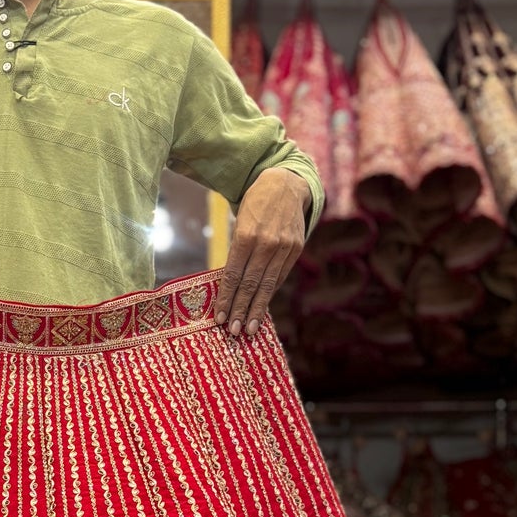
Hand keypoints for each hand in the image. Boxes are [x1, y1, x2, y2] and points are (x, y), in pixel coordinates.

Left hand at [214, 168, 310, 336]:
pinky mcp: (297, 249)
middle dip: (240, 309)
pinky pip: (281, 276)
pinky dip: (270, 293)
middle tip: (233, 331)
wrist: (286, 184)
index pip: (234, 274)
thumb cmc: (255, 204)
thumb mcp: (240, 223)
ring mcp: (285, 247)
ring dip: (257, 309)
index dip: (226, 297)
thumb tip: (229, 285)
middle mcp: (267, 242)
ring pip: (268, 284)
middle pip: (251, 283)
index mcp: (248, 235)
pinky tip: (262, 308)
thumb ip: (237, 251)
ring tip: (249, 328)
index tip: (219, 317)